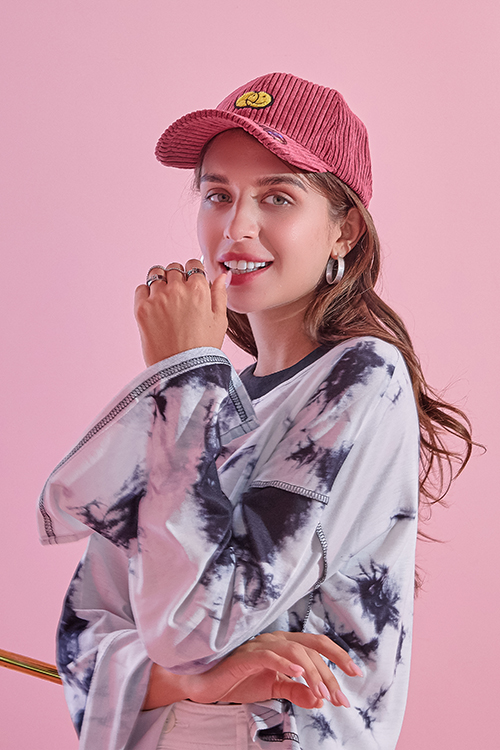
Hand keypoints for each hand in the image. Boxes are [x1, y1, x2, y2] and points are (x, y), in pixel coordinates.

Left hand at [134, 260, 228, 366]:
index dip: (192, 274)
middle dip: (177, 278)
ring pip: (155, 274)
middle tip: (178, 296)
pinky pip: (141, 289)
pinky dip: (146, 294)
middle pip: (174, 268)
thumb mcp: (220, 320)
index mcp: (198, 290)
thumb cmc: (203, 348)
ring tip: (165, 299)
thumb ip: (220, 294)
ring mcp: (158, 298)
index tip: (191, 283)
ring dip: (160, 282)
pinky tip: (154, 308)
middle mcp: (177, 289)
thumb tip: (222, 275)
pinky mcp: (142, 308)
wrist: (181, 370)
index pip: (192, 265)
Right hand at [143, 631, 361, 709]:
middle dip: (330, 673)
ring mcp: (261, 645)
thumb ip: (296, 691)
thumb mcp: (273, 689)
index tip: (356, 674)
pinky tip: (297, 676)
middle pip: (311, 649)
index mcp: (284, 645)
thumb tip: (320, 699)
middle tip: (340, 697)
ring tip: (322, 694)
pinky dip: (286, 664)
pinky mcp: (246, 655)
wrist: (205, 684)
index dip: (339, 656)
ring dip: (313, 673)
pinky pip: (270, 655)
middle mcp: (276, 640)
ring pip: (296, 652)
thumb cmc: (238, 680)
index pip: (317, 645)